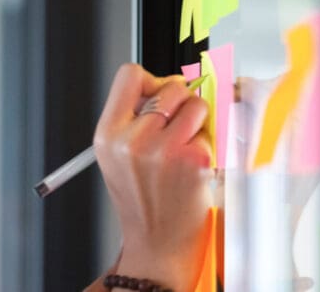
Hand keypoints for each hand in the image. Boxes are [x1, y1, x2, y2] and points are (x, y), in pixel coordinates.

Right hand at [92, 64, 212, 290]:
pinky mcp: (194, 160)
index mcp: (107, 135)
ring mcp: (163, 150)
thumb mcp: (118, 155)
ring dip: (198, 123)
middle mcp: (131, 140)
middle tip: (177, 129)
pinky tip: (195, 167)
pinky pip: (211, 132)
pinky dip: (209, 145)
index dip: (151, 81)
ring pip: (196, 105)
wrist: (157, 243)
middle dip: (180, 103)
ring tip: (185, 148)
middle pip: (170, 87)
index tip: (160, 95)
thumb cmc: (142, 199)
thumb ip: (134, 118)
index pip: (129, 75)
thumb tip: (172, 82)